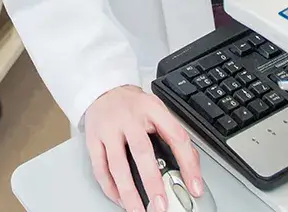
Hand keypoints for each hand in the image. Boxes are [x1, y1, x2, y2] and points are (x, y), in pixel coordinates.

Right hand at [84, 85, 202, 211]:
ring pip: (117, 164)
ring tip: (138, 210)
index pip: (175, 136)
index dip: (188, 164)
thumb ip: (173, 136)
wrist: (103, 89)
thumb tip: (191, 171)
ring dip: (128, 192)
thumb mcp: (157, 111)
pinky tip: (119, 199)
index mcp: (150, 108)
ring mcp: (107, 128)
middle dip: (152, 182)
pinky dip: (109, 187)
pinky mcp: (92, 138)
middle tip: (161, 206)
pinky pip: (99, 167)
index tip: (195, 188)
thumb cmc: (133, 105)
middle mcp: (127, 117)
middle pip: (141, 151)